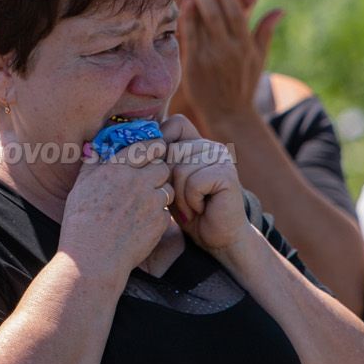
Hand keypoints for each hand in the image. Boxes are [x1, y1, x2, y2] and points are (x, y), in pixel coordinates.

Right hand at [59, 137, 172, 278]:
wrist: (93, 257)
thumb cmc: (81, 222)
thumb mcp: (80, 186)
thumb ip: (93, 164)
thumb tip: (98, 149)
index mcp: (117, 168)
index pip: (146, 146)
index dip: (154, 147)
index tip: (155, 149)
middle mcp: (137, 181)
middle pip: (162, 166)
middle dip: (157, 173)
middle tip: (147, 182)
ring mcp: (151, 201)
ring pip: (167, 189)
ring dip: (159, 194)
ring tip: (142, 206)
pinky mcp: (160, 221)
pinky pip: (166, 212)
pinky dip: (157, 216)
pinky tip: (141, 225)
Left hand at [159, 115, 252, 254]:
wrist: (218, 239)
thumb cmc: (189, 213)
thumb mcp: (169, 184)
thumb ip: (159, 162)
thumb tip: (136, 145)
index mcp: (199, 143)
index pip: (175, 123)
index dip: (163, 145)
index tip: (164, 174)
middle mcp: (212, 146)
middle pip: (172, 150)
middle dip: (169, 182)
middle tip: (182, 201)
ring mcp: (221, 159)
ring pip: (180, 168)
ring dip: (180, 196)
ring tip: (191, 207)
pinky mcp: (227, 175)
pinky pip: (193, 183)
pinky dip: (191, 202)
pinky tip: (201, 209)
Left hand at [178, 0, 281, 133]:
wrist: (229, 114)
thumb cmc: (243, 84)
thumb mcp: (258, 58)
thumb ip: (265, 31)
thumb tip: (280, 10)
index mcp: (245, 45)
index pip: (236, 12)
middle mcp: (229, 49)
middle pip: (218, 13)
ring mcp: (211, 56)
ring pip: (203, 22)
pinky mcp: (195, 64)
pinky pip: (191, 37)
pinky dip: (188, 20)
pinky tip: (185, 4)